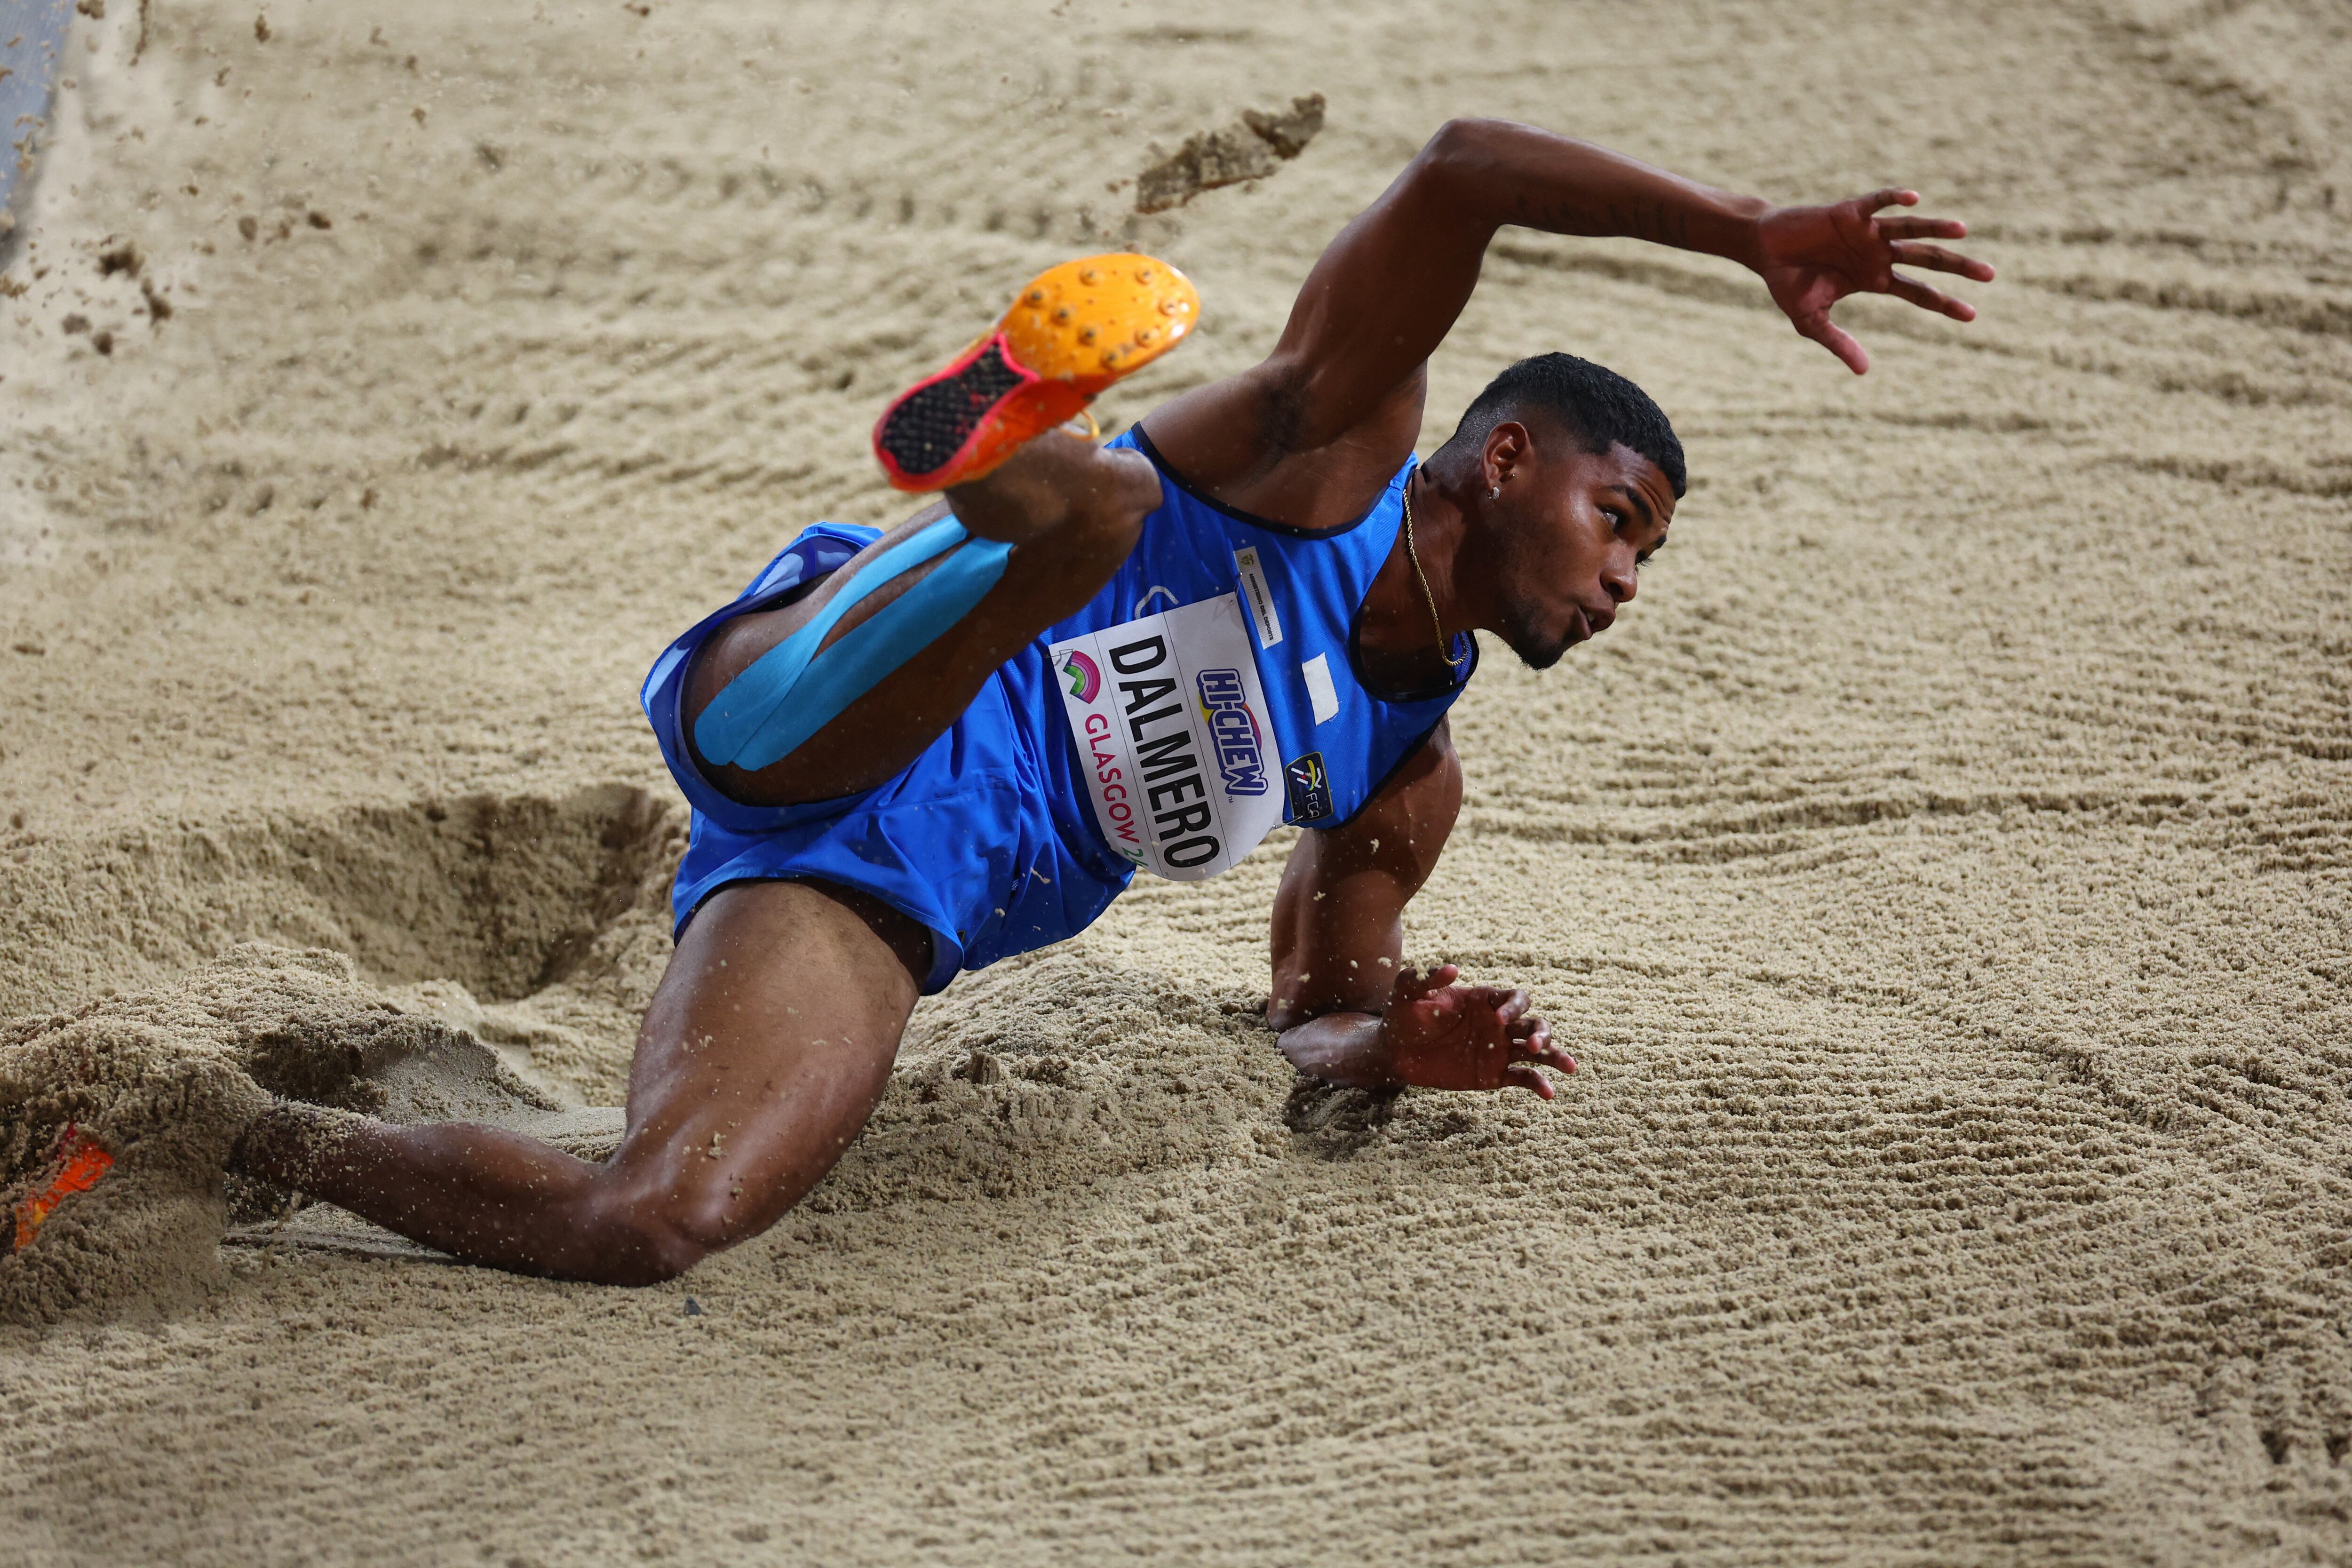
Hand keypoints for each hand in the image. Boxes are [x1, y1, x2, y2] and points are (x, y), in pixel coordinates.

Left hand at [1380, 964, 1576, 1099]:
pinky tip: (1548, 1093)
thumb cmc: (1402, 1016)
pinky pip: (1523, 1078)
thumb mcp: (1407, 993)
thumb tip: (1452, 968)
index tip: (1499, 1019)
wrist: (1395, 1052)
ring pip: (1538, 1050)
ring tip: (1569, 1067)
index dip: (1514, 1007)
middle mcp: (1499, 1024)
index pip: (1515, 999)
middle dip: (1542, 1032)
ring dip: (1555, 1055)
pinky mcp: (1495, 1075)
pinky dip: (1538, 1084)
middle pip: (1535, 1022)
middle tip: (1536, 1045)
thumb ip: (1426, 979)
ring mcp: (1499, 1050)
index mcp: (1485, 1000)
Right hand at [1753, 189, 1993, 373]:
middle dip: (1957, 266)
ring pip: (1910, 229)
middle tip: (1990, 274)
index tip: (1972, 315)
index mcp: (1874, 279)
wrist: (1764, 249)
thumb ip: (1839, 343)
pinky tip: (1914, 200)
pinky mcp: (1849, 212)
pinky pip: (1877, 203)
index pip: (1918, 292)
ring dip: (1936, 229)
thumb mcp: (1811, 322)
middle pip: (1927, 259)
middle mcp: (1878, 254)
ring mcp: (1867, 232)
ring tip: (1963, 231)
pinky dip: (1894, 200)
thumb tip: (1865, 372)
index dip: (1943, 303)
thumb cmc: (1787, 283)